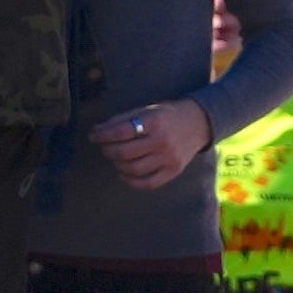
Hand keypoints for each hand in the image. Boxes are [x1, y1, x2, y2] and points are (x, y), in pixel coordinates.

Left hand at [90, 99, 214, 189]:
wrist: (198, 123)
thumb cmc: (167, 115)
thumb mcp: (147, 110)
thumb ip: (123, 120)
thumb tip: (97, 132)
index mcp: (154, 121)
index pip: (120, 132)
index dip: (102, 135)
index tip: (93, 136)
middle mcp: (162, 141)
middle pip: (124, 153)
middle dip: (107, 150)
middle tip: (104, 146)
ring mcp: (169, 158)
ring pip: (133, 169)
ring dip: (117, 165)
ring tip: (115, 158)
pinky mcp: (174, 171)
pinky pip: (148, 183)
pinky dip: (131, 181)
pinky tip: (124, 173)